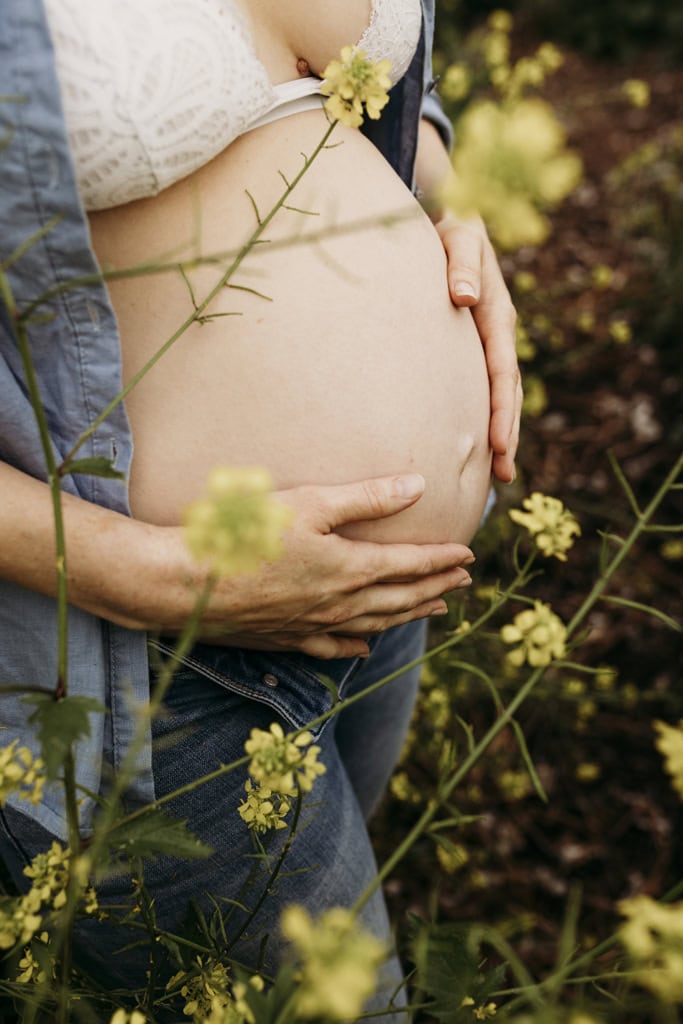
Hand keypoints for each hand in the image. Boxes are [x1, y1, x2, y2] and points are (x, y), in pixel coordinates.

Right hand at [182, 473, 474, 658]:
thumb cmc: (246, 534)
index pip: (410, 564)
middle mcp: (340, 603)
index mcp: (350, 568)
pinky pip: (333, 647)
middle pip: (401, 597)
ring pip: (376, 623)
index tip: (468, 555)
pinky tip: (366, 648)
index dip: (442, 559)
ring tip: (435, 610)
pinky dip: (356, 646)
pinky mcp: (286, 639)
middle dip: (436, 587)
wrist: (188, 583)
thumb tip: (419, 486)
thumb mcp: (311, 503)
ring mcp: (314, 625)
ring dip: (409, 615)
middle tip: (463, 582)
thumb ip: (367, 498)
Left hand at [435, 214, 521, 482]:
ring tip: (501, 473)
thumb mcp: (457, 238)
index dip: (501, 410)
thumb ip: (461, 265)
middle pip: (507, 393)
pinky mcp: (475, 345)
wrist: (450, 218)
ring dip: (503, 433)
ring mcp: (488, 342)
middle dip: (507, 434)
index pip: (500, 372)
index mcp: (496, 313)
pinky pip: (484, 386)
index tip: (497, 444)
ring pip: (500, 395)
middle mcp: (498, 333)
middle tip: (505, 474)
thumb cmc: (449, 228)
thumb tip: (465, 296)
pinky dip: (487, 416)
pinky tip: (480, 445)